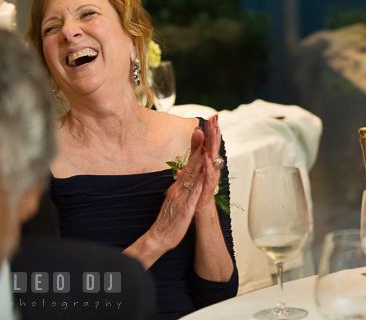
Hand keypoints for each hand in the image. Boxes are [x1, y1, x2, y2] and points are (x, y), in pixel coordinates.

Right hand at [149, 130, 206, 251]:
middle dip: (197, 147)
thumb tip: (181, 172)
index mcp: (178, 186)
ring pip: (191, 176)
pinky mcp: (184, 209)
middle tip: (201, 129)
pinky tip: (202, 176)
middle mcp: (179, 188)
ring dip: (199, 160)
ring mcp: (181, 197)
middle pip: (189, 165)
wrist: (158, 237)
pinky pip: (192, 195)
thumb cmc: (168, 219)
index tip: (199, 131)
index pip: (188, 163)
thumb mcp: (174, 198)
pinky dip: (197, 184)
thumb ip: (178, 184)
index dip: (195, 148)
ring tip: (206, 146)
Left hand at [196, 115, 222, 213]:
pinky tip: (207, 155)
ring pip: (214, 157)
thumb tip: (196, 134)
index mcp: (207, 160)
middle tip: (215, 118)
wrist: (197, 207)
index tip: (212, 116)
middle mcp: (212, 166)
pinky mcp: (209, 186)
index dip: (211, 129)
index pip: (209, 142)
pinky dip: (208, 164)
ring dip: (214, 144)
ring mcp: (212, 175)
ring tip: (214, 131)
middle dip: (214, 131)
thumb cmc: (196, 187)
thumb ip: (195, 150)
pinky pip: (209, 173)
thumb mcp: (193, 165)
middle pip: (213, 146)